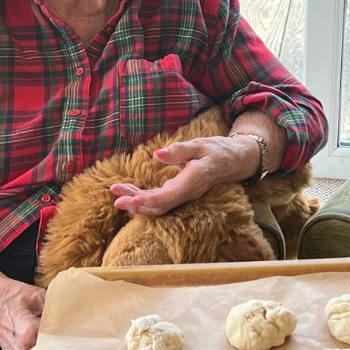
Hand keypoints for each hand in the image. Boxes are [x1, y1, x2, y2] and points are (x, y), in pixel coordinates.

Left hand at [110, 135, 260, 215]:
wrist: (235, 161)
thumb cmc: (218, 151)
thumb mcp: (200, 144)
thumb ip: (179, 150)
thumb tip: (156, 154)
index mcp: (193, 181)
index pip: (168, 197)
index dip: (147, 200)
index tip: (129, 198)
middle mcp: (188, 193)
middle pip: (159, 205)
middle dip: (135, 202)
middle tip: (114, 196)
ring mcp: (184, 195)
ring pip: (159, 205)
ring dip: (137, 201)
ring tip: (117, 193)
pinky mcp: (181, 193)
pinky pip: (161, 201)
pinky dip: (144, 198)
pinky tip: (131, 193)